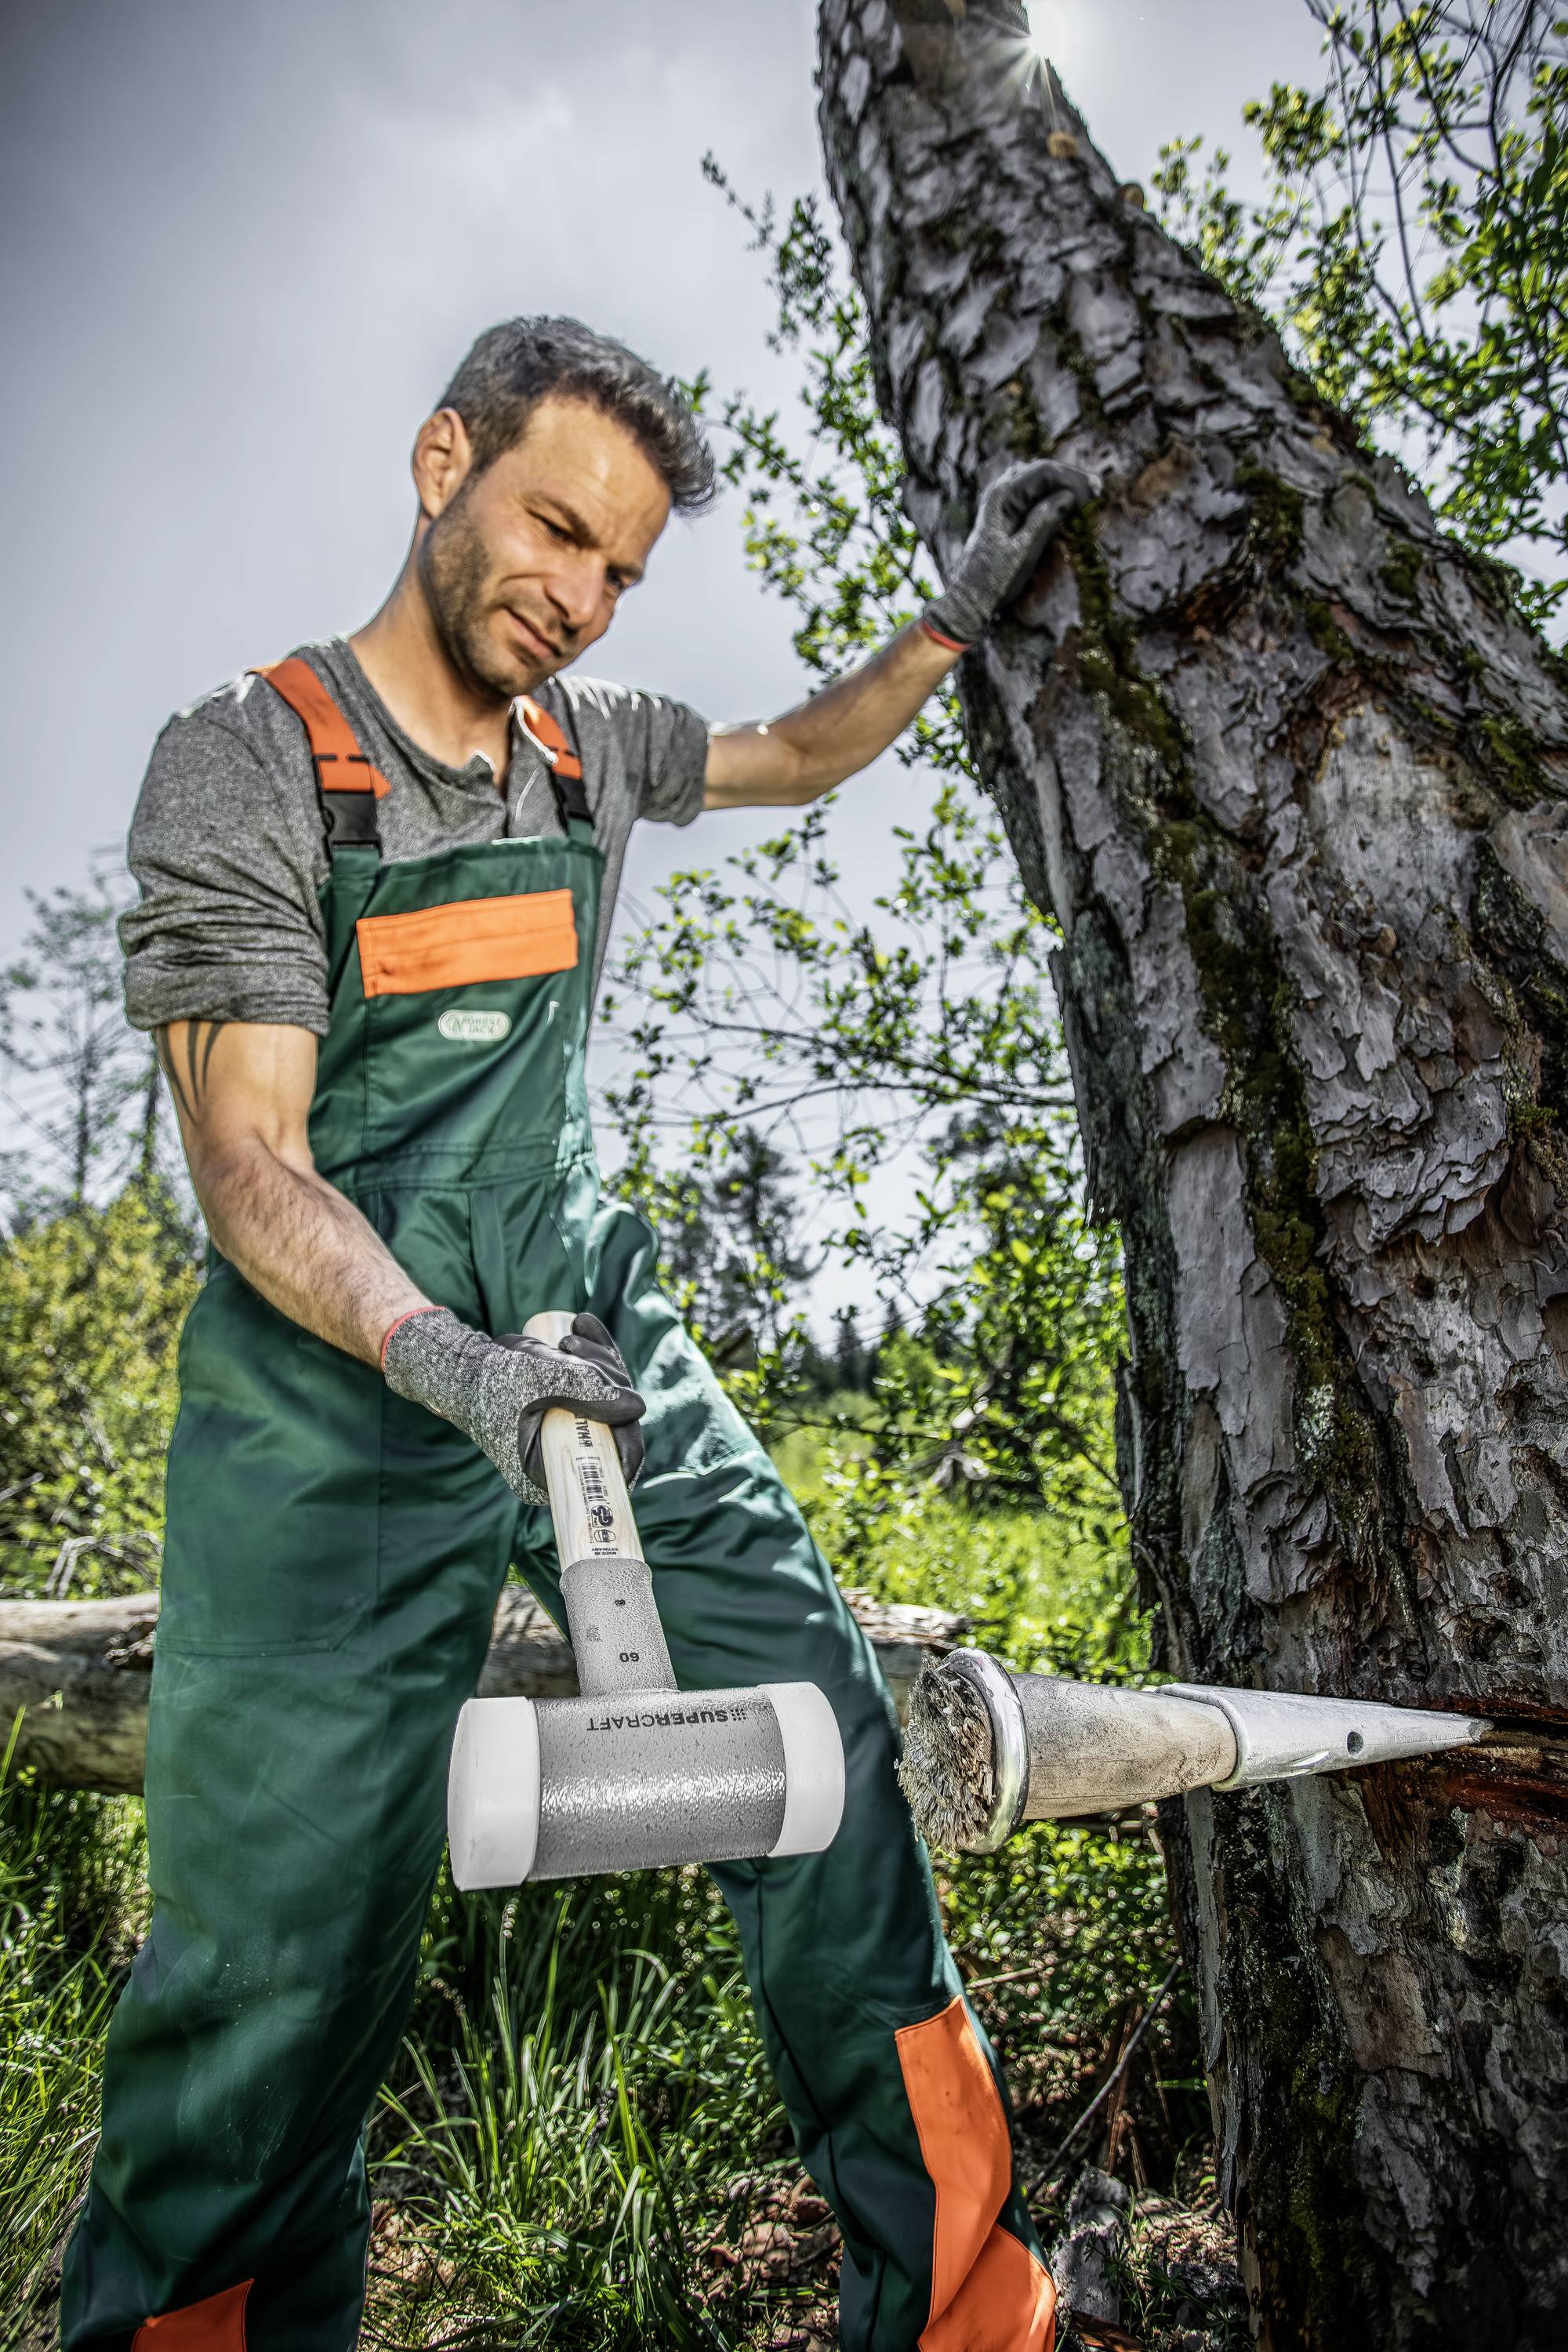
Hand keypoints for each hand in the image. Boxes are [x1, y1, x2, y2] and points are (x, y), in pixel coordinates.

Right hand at [383, 1307, 645, 1506]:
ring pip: (611, 1401)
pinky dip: (596, 1355)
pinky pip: (598, 1386)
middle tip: (574, 1347)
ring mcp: (568, 1435)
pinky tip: (583, 1324)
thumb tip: (637, 1406)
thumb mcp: (538, 1382)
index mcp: (548, 1475)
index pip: (609, 1470)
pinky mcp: (571, 1410)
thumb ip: (587, 1391)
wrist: (460, 1369)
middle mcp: (563, 1461)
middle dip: (608, 1380)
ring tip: (567, 1339)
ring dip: (599, 1361)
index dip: (628, 1436)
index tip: (626, 1400)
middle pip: (615, 1427)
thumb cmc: (489, 1380)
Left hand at [922, 459, 1097, 648]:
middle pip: (1042, 472)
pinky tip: (1067, 502)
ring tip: (1088, 494)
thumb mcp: (1024, 551)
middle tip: (1098, 490)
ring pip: (1038, 481)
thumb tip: (1069, 495)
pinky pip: (1032, 494)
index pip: (1044, 472)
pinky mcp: (1007, 514)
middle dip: (1071, 479)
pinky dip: (1051, 495)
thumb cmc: (995, 578)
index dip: (1072, 478)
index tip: (1095, 491)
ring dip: (1063, 485)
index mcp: (1003, 497)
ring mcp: (1003, 501)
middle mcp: (1001, 492)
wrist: (970, 597)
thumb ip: (1044, 520)